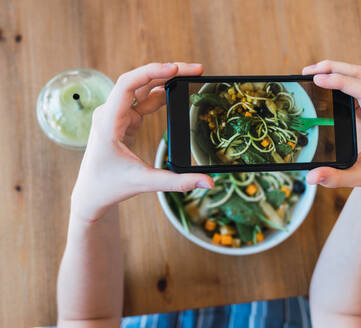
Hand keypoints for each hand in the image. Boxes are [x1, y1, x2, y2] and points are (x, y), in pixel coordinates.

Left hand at [71, 63, 213, 221]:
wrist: (90, 193)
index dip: (150, 72)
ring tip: (191, 76)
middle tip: (196, 70)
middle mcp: (110, 113)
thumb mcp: (145, 183)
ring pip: (143, 89)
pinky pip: (144, 101)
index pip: (126, 84)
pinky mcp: (125, 120)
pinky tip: (177, 92)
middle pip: (139, 81)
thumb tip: (208, 182)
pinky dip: (161, 96)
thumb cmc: (109, 186)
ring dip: (166, 80)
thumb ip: (178, 182)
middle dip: (167, 72)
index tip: (175, 68)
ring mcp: (117, 114)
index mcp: (108, 122)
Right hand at [303, 60, 360, 201]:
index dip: (340, 81)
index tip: (318, 79)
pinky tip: (321, 82)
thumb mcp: (356, 178)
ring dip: (336, 70)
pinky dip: (338, 79)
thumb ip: (334, 178)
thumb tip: (311, 177)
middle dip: (335, 68)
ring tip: (310, 73)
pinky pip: (355, 86)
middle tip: (308, 71)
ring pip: (359, 77)